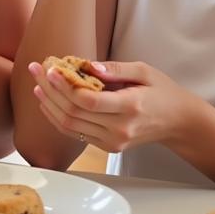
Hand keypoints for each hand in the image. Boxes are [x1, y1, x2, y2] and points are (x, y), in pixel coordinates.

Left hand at [27, 58, 197, 152]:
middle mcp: (120, 129)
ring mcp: (113, 141)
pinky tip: (47, 100)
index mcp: (130, 107)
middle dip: (50, 90)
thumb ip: (115, 69)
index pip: (89, 101)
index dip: (64, 86)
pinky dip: (57, 117)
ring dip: (48, 103)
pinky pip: (75, 133)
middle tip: (36, 69)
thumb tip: (87, 66)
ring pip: (69, 126)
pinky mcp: (107, 147)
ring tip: (37, 83)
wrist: (178, 122)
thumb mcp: (144, 71)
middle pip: (74, 112)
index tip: (50, 68)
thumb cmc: (162, 92)